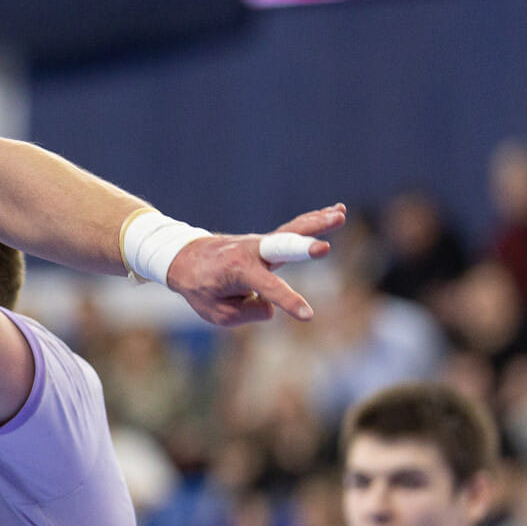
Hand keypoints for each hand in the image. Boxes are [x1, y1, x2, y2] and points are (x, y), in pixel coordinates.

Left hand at [164, 204, 344, 326]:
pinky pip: (294, 229)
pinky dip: (314, 220)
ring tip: (341, 214)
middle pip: (282, 249)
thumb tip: (272, 305)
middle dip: (303, 249)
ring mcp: (261, 243)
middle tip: (325, 249)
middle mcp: (252, 252)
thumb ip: (249, 313)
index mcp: (237, 271)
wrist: (185, 258)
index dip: (288, 302)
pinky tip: (339, 210)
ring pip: (293, 231)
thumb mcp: (219, 312)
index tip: (307, 315)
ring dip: (318, 224)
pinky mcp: (269, 241)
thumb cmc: (201, 287)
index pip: (268, 290)